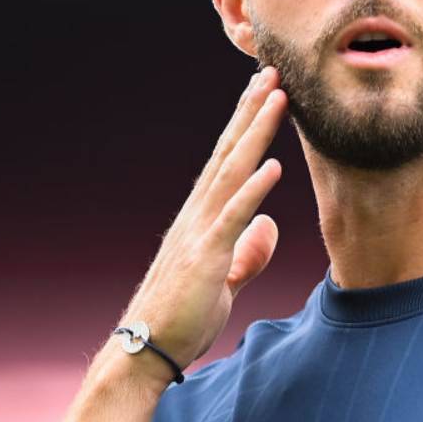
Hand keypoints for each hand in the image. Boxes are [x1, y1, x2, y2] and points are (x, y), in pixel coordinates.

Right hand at [117, 65, 286, 378]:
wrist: (146, 348)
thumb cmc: (184, 315)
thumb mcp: (226, 277)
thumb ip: (249, 251)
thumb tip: (270, 224)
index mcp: (203, 216)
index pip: (228, 160)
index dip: (247, 125)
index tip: (264, 91)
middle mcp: (198, 213)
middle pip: (230, 152)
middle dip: (251, 112)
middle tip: (272, 73)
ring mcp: (200, 232)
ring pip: (232, 172)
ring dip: (255, 134)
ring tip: (276, 99)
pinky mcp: (206, 257)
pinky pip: (232, 218)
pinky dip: (252, 190)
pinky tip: (271, 166)